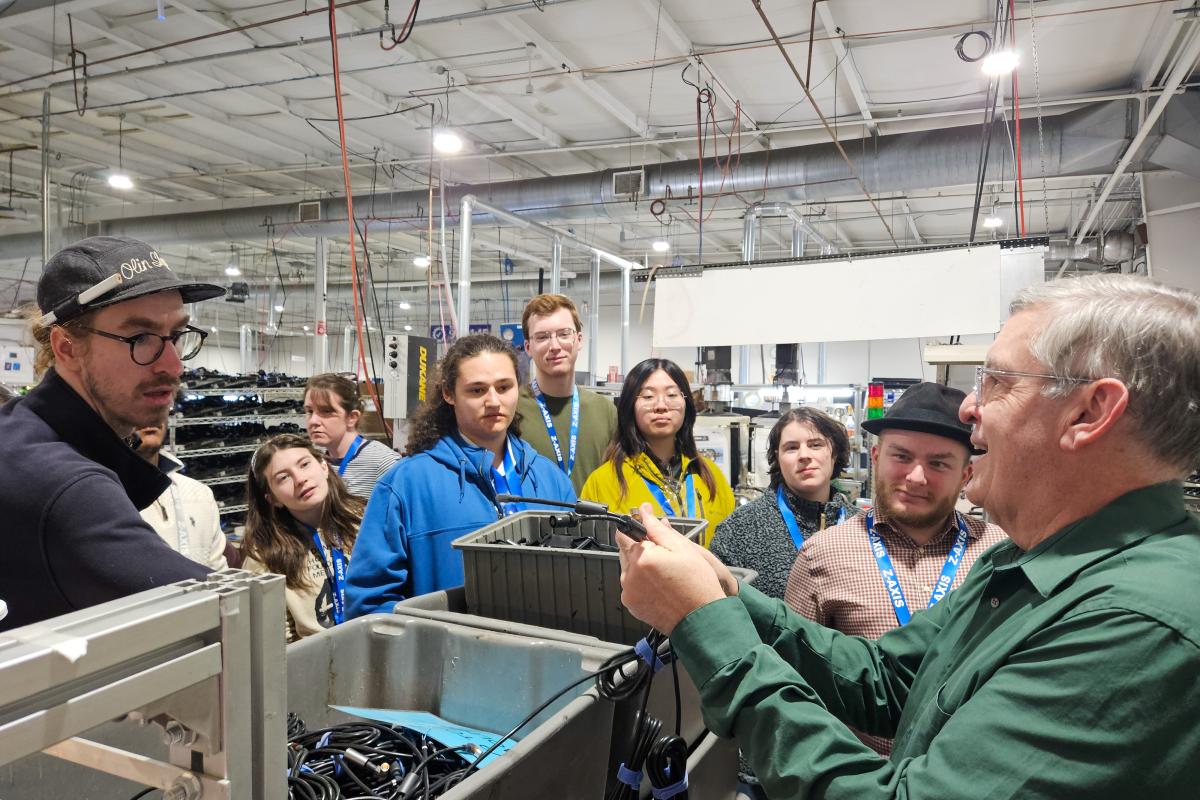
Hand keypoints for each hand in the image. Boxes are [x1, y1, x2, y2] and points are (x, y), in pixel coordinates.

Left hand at [616, 503, 730, 633]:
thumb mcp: (682, 548)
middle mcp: (629, 574)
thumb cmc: (697, 585)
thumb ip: (658, 528)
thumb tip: (644, 510)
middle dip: (640, 548)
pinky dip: (641, 582)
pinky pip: (631, 585)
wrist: (701, 619)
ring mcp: (628, 591)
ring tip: (664, 573)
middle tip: (664, 557)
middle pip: (626, 550)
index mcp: (641, 557)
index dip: (641, 530)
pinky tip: (660, 585)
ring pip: (628, 568)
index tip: (651, 532)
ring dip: (640, 565)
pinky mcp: (631, 604)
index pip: (627, 532)